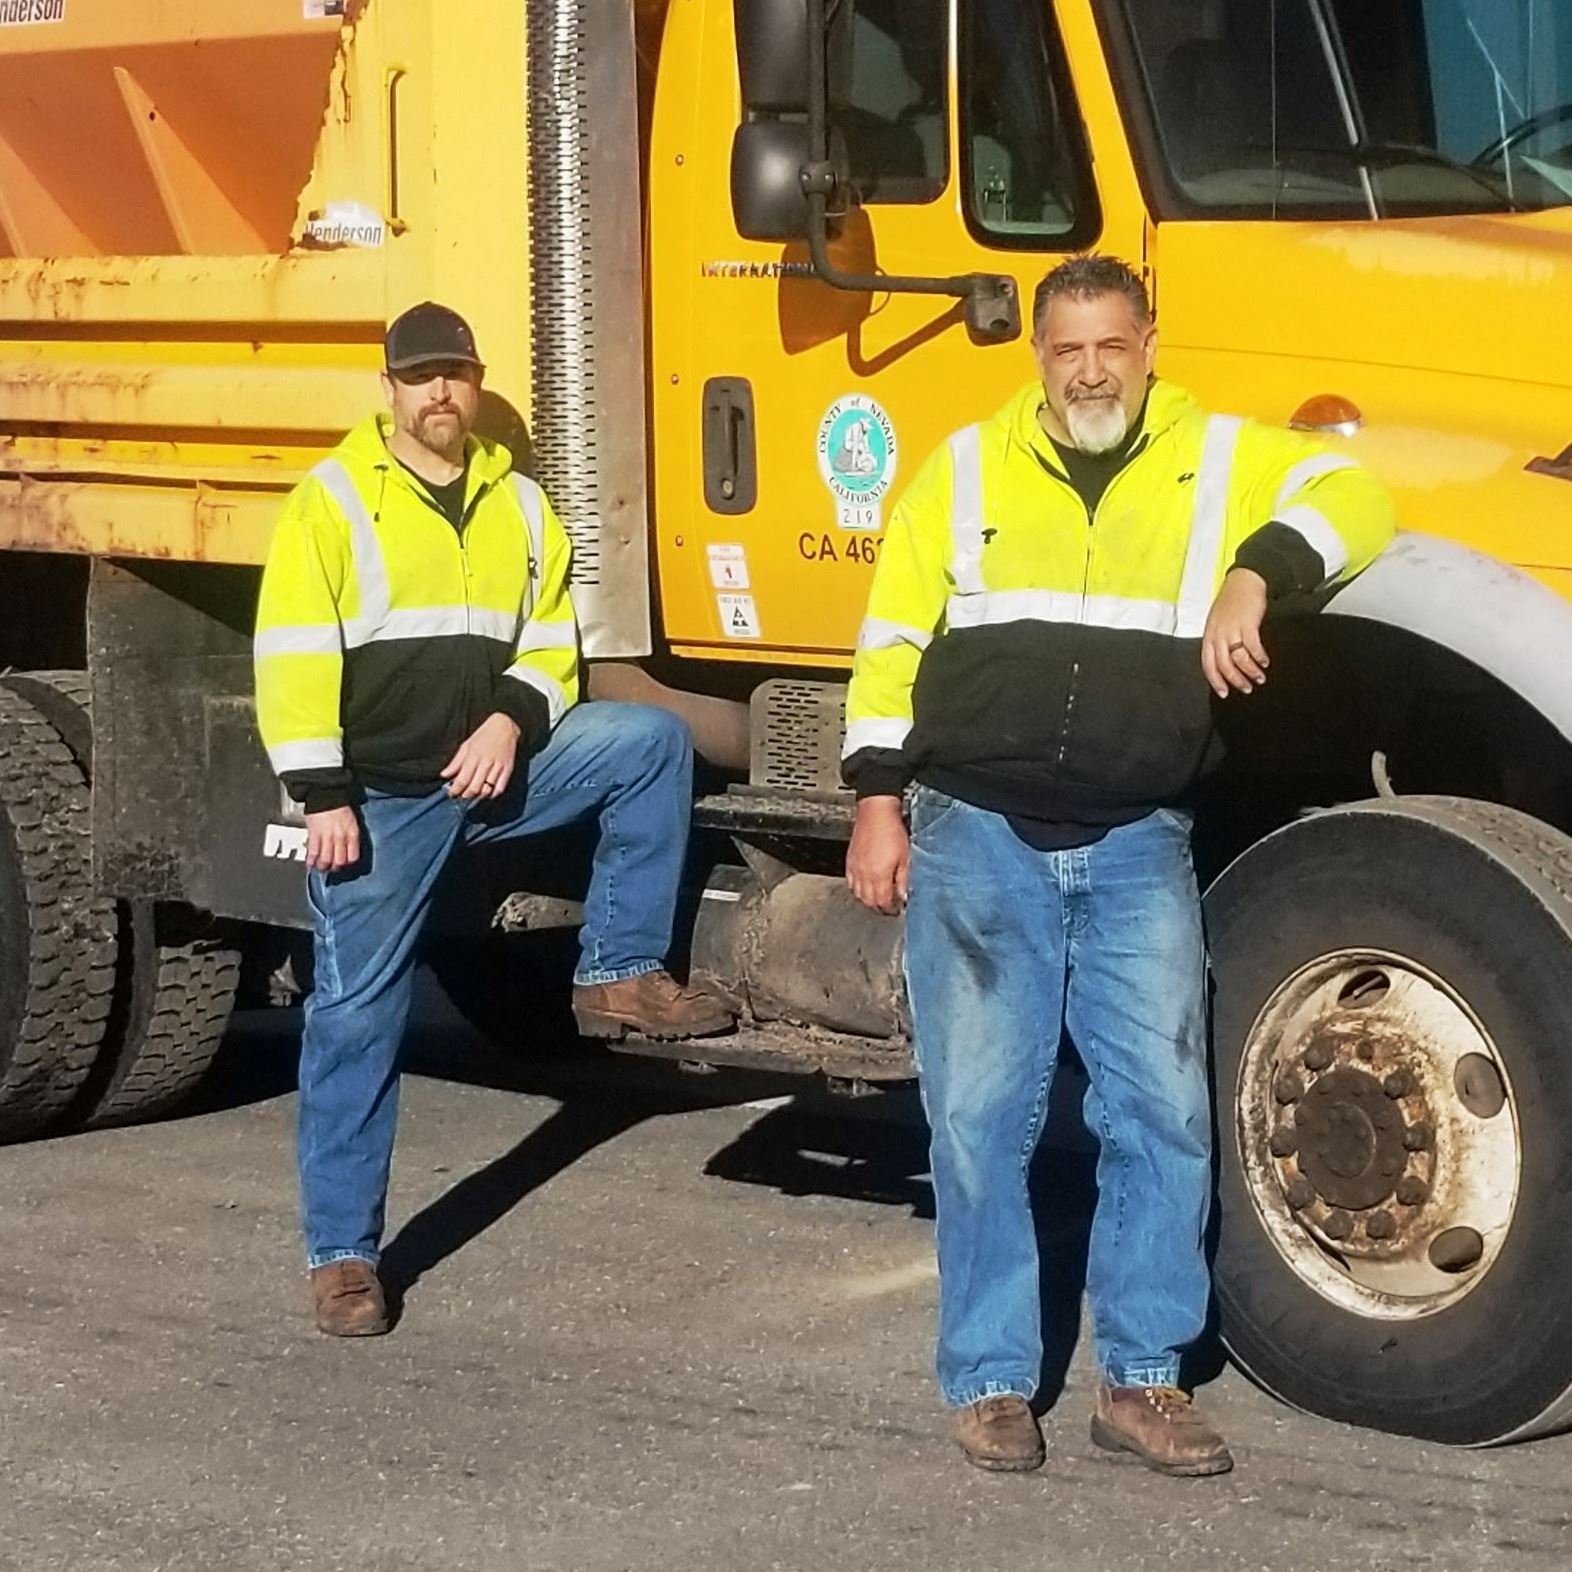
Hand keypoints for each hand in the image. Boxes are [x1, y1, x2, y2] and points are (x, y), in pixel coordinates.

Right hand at [305, 806, 359, 872]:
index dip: (348, 863)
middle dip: (335, 867)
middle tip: (332, 869)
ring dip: (323, 866)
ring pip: (326, 859)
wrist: (326, 793)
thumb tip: (347, 849)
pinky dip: (311, 860)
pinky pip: (313, 852)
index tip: (344, 865)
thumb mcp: (351, 821)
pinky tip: (310, 864)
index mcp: (352, 833)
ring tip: (321, 867)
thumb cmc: (339, 805)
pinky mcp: (314, 834)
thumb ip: (349, 836)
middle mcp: (341, 836)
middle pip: (339, 861)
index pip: (353, 856)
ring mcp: (327, 836)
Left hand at [441, 712, 520, 799]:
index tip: (451, 794)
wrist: (505, 727)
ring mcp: (498, 767)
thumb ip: (455, 762)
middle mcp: (486, 763)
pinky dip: (492, 794)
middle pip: (474, 788)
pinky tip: (487, 793)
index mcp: (473, 756)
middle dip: (465, 795)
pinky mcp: (508, 770)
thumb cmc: (484, 736)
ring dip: (478, 796)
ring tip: (473, 795)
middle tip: (461, 796)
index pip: (462, 780)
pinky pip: (499, 788)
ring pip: (486, 790)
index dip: (455, 790)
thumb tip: (444, 775)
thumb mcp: (466, 746)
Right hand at [846, 795, 909, 914]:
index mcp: (879, 875)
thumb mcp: (905, 857)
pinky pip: (850, 883)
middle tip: (888, 907)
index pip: (882, 902)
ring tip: (878, 898)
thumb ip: (903, 879)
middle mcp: (864, 874)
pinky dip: (857, 889)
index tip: (896, 909)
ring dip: (868, 900)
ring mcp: (855, 868)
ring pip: (858, 894)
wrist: (876, 812)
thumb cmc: (891, 830)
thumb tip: (903, 895)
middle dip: (879, 908)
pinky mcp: (850, 861)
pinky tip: (865, 887)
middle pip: (869, 901)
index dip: (890, 909)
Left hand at [1202, 568, 1269, 697]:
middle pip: (1224, 665)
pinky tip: (1265, 662)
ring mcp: (1232, 630)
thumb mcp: (1217, 623)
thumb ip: (1218, 641)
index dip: (1216, 681)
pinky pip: (1253, 647)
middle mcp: (1218, 635)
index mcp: (1209, 636)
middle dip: (1236, 680)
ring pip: (1239, 659)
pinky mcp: (1247, 624)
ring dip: (1251, 671)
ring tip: (1260, 678)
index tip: (1224, 692)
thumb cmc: (1231, 602)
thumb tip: (1224, 663)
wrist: (1244, 581)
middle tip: (1246, 688)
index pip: (1208, 664)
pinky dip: (1259, 657)